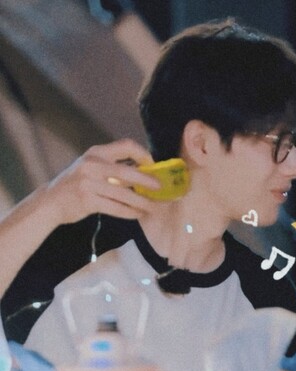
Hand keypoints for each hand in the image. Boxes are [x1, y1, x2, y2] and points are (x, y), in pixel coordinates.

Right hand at [44, 138, 160, 223]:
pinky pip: (116, 207)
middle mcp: (92, 165)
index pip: (126, 145)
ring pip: (123, 194)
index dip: (143, 154)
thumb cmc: (77, 183)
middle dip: (147, 180)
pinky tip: (139, 214)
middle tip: (160, 187)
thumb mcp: (92, 166)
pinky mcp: (87, 201)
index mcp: (96, 152)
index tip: (153, 165)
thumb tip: (145, 167)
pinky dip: (129, 212)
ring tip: (153, 206)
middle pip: (127, 172)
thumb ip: (113, 164)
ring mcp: (88, 183)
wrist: (50, 201)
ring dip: (141, 201)